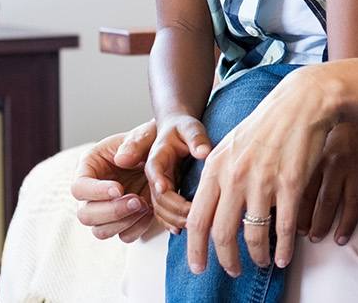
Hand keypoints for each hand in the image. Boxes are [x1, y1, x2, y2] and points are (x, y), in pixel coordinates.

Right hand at [70, 120, 160, 241]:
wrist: (168, 156)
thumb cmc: (150, 142)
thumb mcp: (144, 135)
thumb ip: (134, 143)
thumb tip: (120, 159)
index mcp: (89, 167)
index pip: (79, 187)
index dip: (96, 192)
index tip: (119, 189)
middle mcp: (92, 192)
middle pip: (85, 215)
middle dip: (112, 211)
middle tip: (137, 200)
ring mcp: (106, 210)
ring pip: (101, 231)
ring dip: (124, 222)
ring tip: (145, 204)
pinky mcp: (124, 221)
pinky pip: (124, 236)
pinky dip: (137, 228)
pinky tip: (150, 211)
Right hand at [146, 112, 212, 233]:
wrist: (178, 131)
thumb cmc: (183, 128)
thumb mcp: (190, 127)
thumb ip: (196, 138)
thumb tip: (204, 152)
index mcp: (157, 156)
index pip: (154, 170)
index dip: (158, 181)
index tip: (165, 189)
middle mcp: (154, 175)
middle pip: (157, 196)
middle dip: (173, 208)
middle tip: (192, 214)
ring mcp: (158, 187)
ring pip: (159, 209)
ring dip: (173, 219)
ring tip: (192, 225)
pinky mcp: (164, 195)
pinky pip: (162, 213)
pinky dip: (170, 222)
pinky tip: (182, 230)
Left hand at [186, 65, 339, 274]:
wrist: (300, 103)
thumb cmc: (264, 126)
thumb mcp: (228, 147)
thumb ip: (215, 177)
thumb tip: (205, 210)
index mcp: (215, 168)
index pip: (197, 219)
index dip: (196, 249)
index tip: (198, 266)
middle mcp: (235, 177)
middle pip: (222, 234)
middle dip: (226, 260)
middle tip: (232, 270)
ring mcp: (263, 181)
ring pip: (253, 235)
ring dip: (256, 256)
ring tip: (259, 262)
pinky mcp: (290, 184)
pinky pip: (284, 227)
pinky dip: (284, 249)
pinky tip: (284, 258)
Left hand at [295, 122, 357, 244]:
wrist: (352, 115)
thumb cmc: (326, 136)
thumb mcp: (308, 148)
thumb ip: (296, 170)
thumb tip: (277, 198)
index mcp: (317, 162)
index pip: (306, 195)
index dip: (301, 216)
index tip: (297, 232)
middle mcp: (337, 165)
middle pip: (328, 201)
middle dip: (320, 224)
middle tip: (315, 239)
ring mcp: (357, 166)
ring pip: (352, 200)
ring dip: (345, 223)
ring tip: (340, 239)